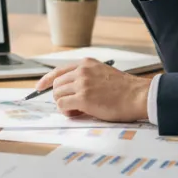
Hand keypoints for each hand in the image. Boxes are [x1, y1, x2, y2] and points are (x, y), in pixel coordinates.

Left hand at [31, 58, 150, 121]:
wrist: (138, 96)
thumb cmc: (125, 89)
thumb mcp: (102, 73)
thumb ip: (86, 77)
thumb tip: (70, 90)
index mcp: (86, 64)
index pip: (58, 70)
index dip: (46, 80)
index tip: (39, 87)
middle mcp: (81, 71)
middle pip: (56, 85)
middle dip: (60, 97)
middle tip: (73, 106)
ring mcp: (81, 84)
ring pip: (57, 95)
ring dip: (64, 105)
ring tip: (79, 110)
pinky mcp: (83, 98)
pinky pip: (62, 105)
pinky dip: (67, 112)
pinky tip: (78, 113)